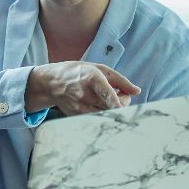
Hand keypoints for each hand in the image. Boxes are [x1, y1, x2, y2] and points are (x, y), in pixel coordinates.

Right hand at [24, 62, 141, 115]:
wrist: (52, 82)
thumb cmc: (79, 72)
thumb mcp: (99, 69)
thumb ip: (120, 80)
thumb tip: (137, 91)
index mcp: (91, 78)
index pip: (108, 95)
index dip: (120, 104)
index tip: (127, 104)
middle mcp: (84, 94)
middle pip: (110, 108)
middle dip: (122, 104)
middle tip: (122, 96)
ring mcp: (78, 107)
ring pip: (104, 115)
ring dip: (113, 110)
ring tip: (110, 100)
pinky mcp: (75, 116)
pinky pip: (95, 119)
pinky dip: (103, 114)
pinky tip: (101, 106)